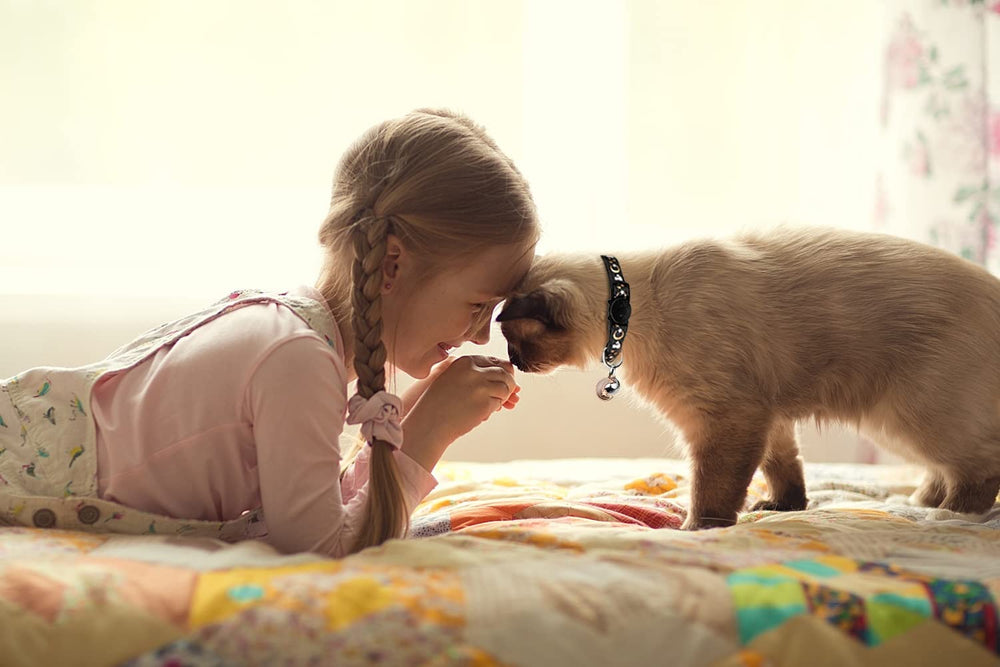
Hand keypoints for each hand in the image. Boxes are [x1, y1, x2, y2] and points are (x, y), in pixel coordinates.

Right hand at [400, 355, 519, 471]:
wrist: (429, 423)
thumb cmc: (440, 403)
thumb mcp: (453, 378)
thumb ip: (476, 373)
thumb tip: (510, 372)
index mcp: (465, 362)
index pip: (495, 361)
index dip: (502, 373)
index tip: (500, 382)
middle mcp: (474, 371)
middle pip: (505, 372)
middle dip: (508, 384)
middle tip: (504, 395)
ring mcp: (480, 386)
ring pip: (506, 387)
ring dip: (503, 396)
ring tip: (490, 404)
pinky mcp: (484, 403)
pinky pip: (499, 402)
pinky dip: (495, 407)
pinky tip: (482, 412)